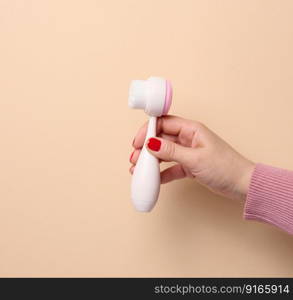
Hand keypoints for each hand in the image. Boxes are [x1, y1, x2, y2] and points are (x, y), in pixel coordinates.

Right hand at [130, 115, 254, 200]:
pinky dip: (162, 172)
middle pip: (161, 139)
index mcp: (191, 129)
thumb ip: (171, 151)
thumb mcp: (195, 158)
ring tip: (138, 168)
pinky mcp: (190, 166)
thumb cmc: (225, 166)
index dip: (148, 131)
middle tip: (134, 158)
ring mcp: (188, 152)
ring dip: (151, 160)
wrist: (242, 185)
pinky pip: (171, 167)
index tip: (137, 142)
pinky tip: (153, 179)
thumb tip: (150, 143)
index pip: (164, 124)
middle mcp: (188, 138)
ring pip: (164, 153)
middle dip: (146, 148)